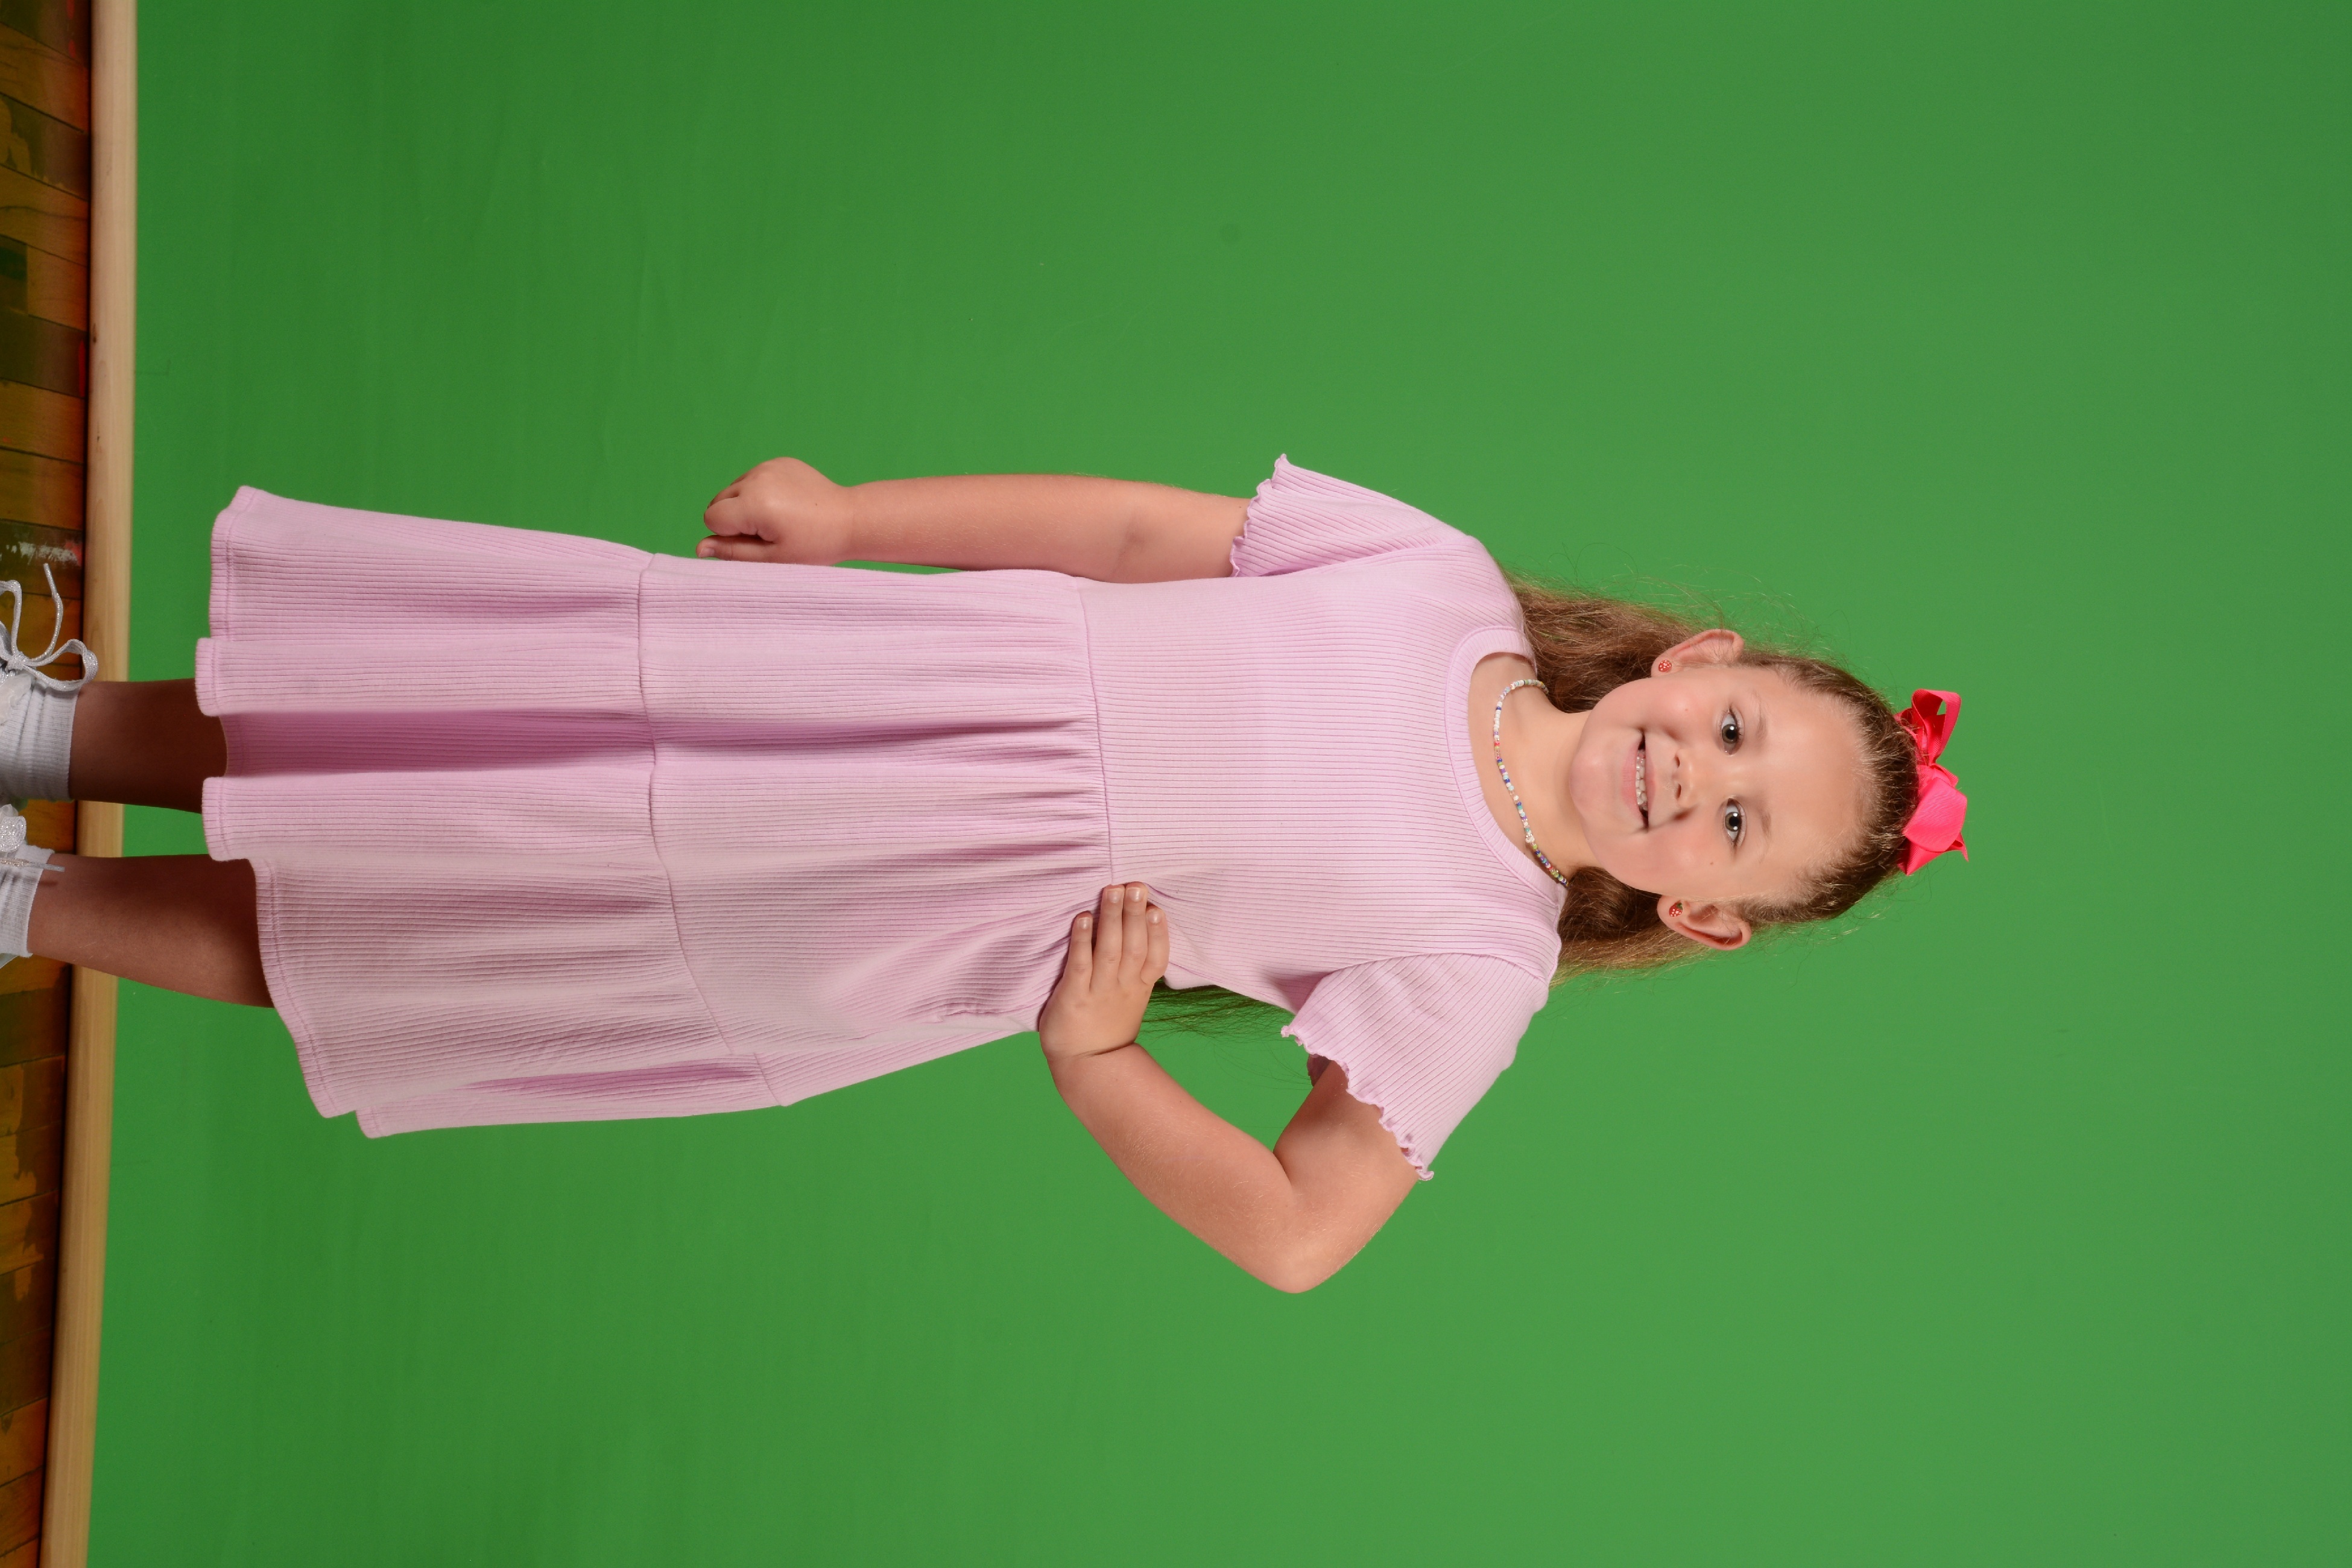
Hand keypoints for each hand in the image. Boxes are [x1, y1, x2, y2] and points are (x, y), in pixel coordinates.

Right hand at [698, 457, 856, 563]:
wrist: (850, 519)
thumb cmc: (814, 544)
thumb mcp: (773, 558)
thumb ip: (732, 552)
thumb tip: (699, 548)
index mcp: (755, 503)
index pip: (711, 518)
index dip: (729, 535)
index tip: (758, 540)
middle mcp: (757, 478)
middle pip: (718, 501)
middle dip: (734, 519)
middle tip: (769, 532)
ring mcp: (768, 466)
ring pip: (733, 489)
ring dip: (745, 505)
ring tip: (779, 519)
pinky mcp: (778, 462)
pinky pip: (752, 479)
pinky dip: (759, 492)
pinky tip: (785, 504)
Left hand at [1038, 883, 1169, 1061]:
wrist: (1087, 1065)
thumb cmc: (1107, 1024)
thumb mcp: (1132, 998)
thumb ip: (1137, 967)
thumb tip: (1142, 927)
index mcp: (1139, 987)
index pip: (1155, 957)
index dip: (1158, 932)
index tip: (1157, 908)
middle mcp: (1122, 987)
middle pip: (1134, 946)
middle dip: (1135, 915)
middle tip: (1136, 885)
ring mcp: (1099, 992)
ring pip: (1110, 950)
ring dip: (1112, 919)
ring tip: (1113, 891)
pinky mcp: (1074, 997)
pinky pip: (1080, 965)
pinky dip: (1082, 941)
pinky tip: (1083, 919)